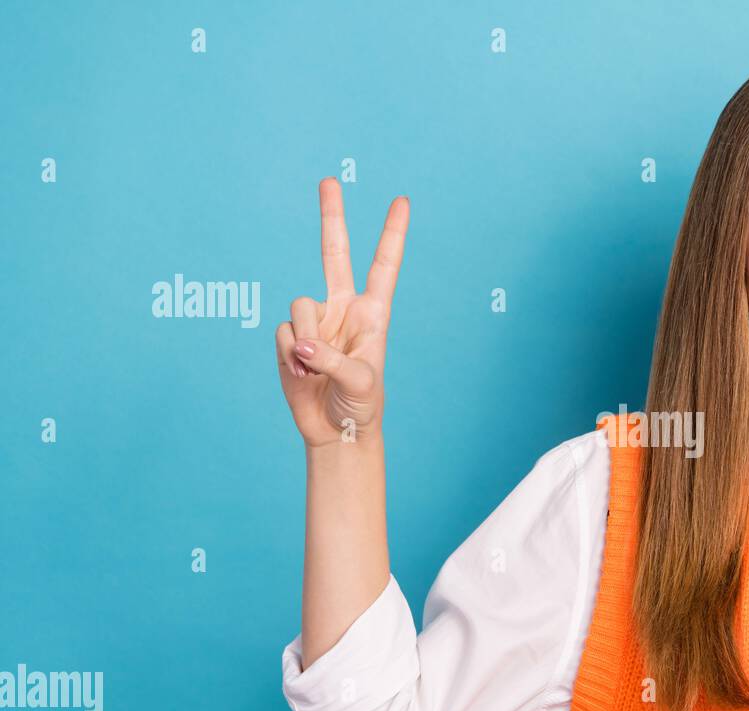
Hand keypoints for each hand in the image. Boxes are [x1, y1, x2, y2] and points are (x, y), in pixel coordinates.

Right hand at [276, 178, 409, 447]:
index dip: (392, 234)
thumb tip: (301, 342)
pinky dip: (290, 358)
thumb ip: (332, 359)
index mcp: (373, 313)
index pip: (383, 266)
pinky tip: (303, 376)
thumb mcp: (360, 383)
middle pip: (334, 253)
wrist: (335, 431)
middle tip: (329, 179)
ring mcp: (316, 321)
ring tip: (318, 373)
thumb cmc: (361, 406)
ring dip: (306, 343)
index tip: (401, 201)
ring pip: (300, 307)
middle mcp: (343, 309)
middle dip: (331, 216)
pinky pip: (284, 334)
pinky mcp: (291, 338)